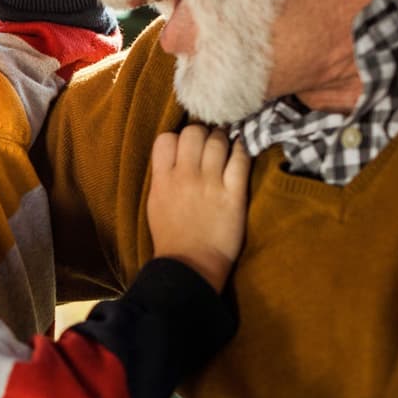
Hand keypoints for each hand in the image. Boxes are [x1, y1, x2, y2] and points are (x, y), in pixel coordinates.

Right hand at [145, 124, 250, 290]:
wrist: (191, 265)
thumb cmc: (171, 237)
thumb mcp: (155, 203)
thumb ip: (162, 178)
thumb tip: (174, 158)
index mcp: (162, 180)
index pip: (166, 139)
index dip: (177, 138)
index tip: (185, 145)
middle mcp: (184, 176)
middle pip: (193, 133)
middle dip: (202, 133)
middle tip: (209, 142)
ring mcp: (210, 184)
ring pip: (218, 141)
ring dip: (223, 138)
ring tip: (226, 145)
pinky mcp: (233, 194)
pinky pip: (240, 160)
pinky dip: (241, 151)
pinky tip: (240, 153)